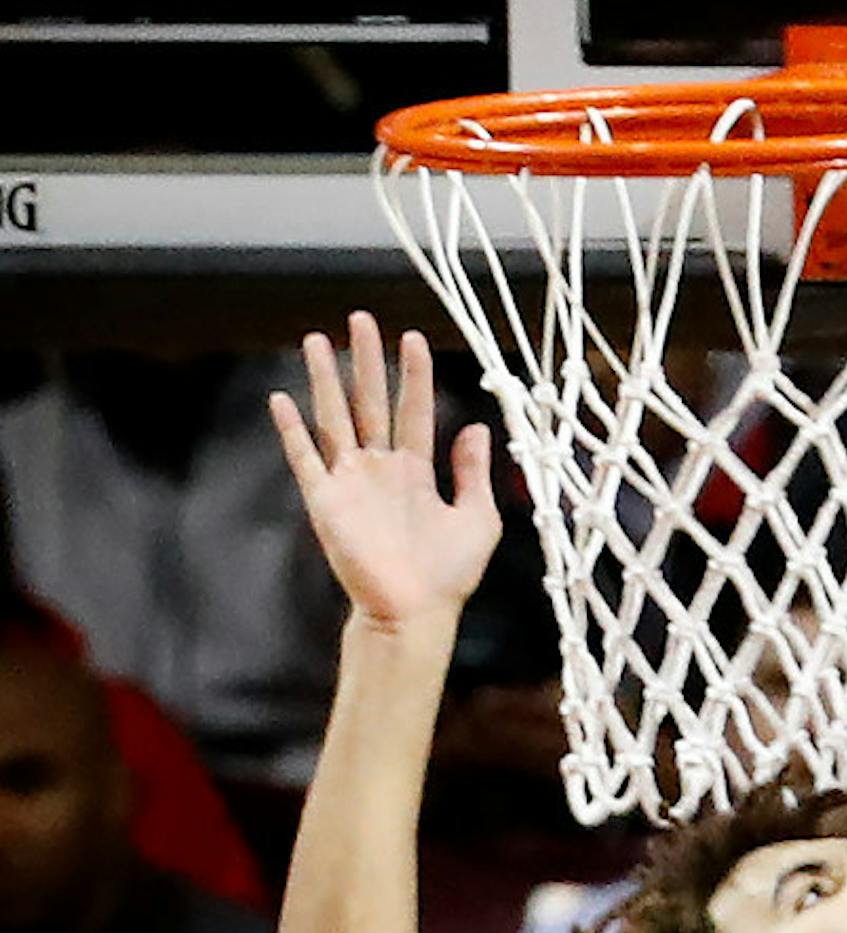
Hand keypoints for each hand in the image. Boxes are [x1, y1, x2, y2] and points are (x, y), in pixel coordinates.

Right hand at [269, 313, 501, 631]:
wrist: (416, 614)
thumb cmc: (448, 575)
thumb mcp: (478, 516)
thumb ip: (473, 471)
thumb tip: (476, 426)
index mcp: (418, 471)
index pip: (414, 409)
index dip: (413, 374)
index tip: (413, 337)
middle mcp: (381, 470)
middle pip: (370, 402)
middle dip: (365, 360)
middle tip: (359, 319)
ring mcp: (351, 483)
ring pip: (334, 418)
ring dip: (325, 380)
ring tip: (315, 339)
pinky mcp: (326, 503)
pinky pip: (305, 459)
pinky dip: (292, 430)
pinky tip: (281, 399)